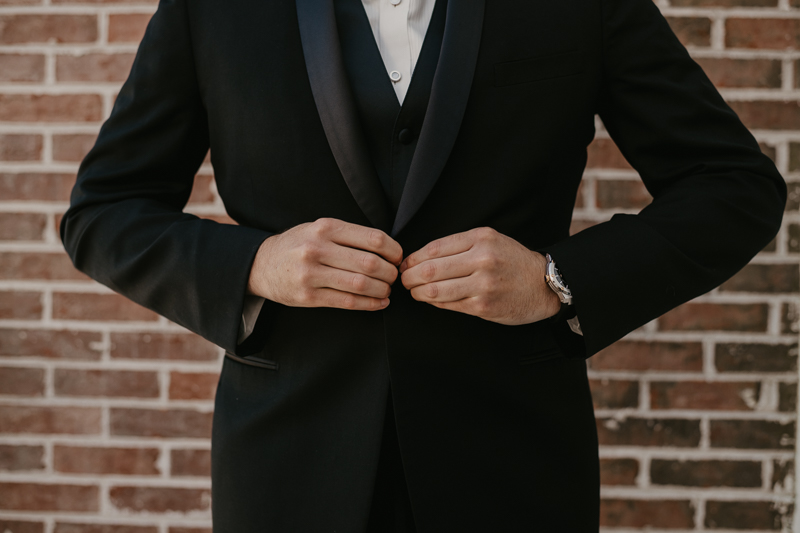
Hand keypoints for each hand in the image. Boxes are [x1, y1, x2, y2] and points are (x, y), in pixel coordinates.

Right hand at [248, 218, 402, 310]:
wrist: (260, 264)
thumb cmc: (297, 245)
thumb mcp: (318, 229)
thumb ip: (347, 235)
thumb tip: (387, 248)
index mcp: (326, 228)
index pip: (373, 238)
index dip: (393, 250)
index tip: (397, 258)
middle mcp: (317, 248)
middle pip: (370, 263)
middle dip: (389, 273)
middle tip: (393, 277)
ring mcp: (311, 274)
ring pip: (360, 284)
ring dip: (381, 290)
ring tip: (386, 290)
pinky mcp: (307, 296)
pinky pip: (347, 302)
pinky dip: (369, 304)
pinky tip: (379, 303)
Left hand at [400, 227, 559, 324]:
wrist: (544, 284)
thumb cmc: (512, 261)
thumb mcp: (490, 240)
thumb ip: (459, 245)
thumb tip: (419, 258)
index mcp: (480, 239)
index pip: (434, 248)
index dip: (413, 258)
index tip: (405, 264)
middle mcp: (482, 260)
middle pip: (430, 270)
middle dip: (409, 277)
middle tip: (403, 280)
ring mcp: (483, 285)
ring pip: (436, 290)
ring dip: (418, 292)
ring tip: (414, 291)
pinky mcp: (483, 306)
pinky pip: (449, 305)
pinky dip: (434, 303)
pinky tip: (430, 300)